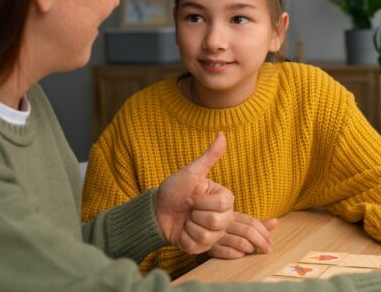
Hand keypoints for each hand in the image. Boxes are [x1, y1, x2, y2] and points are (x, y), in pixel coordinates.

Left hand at [155, 132, 233, 253]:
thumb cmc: (174, 190)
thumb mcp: (191, 172)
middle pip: (217, 221)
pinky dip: (185, 237)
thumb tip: (222, 133)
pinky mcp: (202, 247)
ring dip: (189, 225)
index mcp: (224, 200)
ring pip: (207, 234)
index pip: (223, 204)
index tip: (193, 196)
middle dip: (195, 213)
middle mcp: (223, 218)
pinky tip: (182, 230)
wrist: (156, 210)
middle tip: (188, 208)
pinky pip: (198, 244)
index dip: (202, 200)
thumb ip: (210, 156)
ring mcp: (214, 234)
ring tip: (185, 219)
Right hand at [208, 212, 277, 258]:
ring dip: (250, 248)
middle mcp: (225, 224)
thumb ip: (257, 224)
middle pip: (248, 232)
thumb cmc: (224, 227)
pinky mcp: (211, 247)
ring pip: (240, 242)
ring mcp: (217, 235)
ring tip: (253, 250)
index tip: (270, 240)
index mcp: (233, 215)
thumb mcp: (239, 223)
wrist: (195, 230)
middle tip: (267, 250)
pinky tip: (241, 254)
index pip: (252, 222)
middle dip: (261, 242)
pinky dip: (238, 254)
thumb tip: (276, 222)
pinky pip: (228, 252)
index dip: (263, 231)